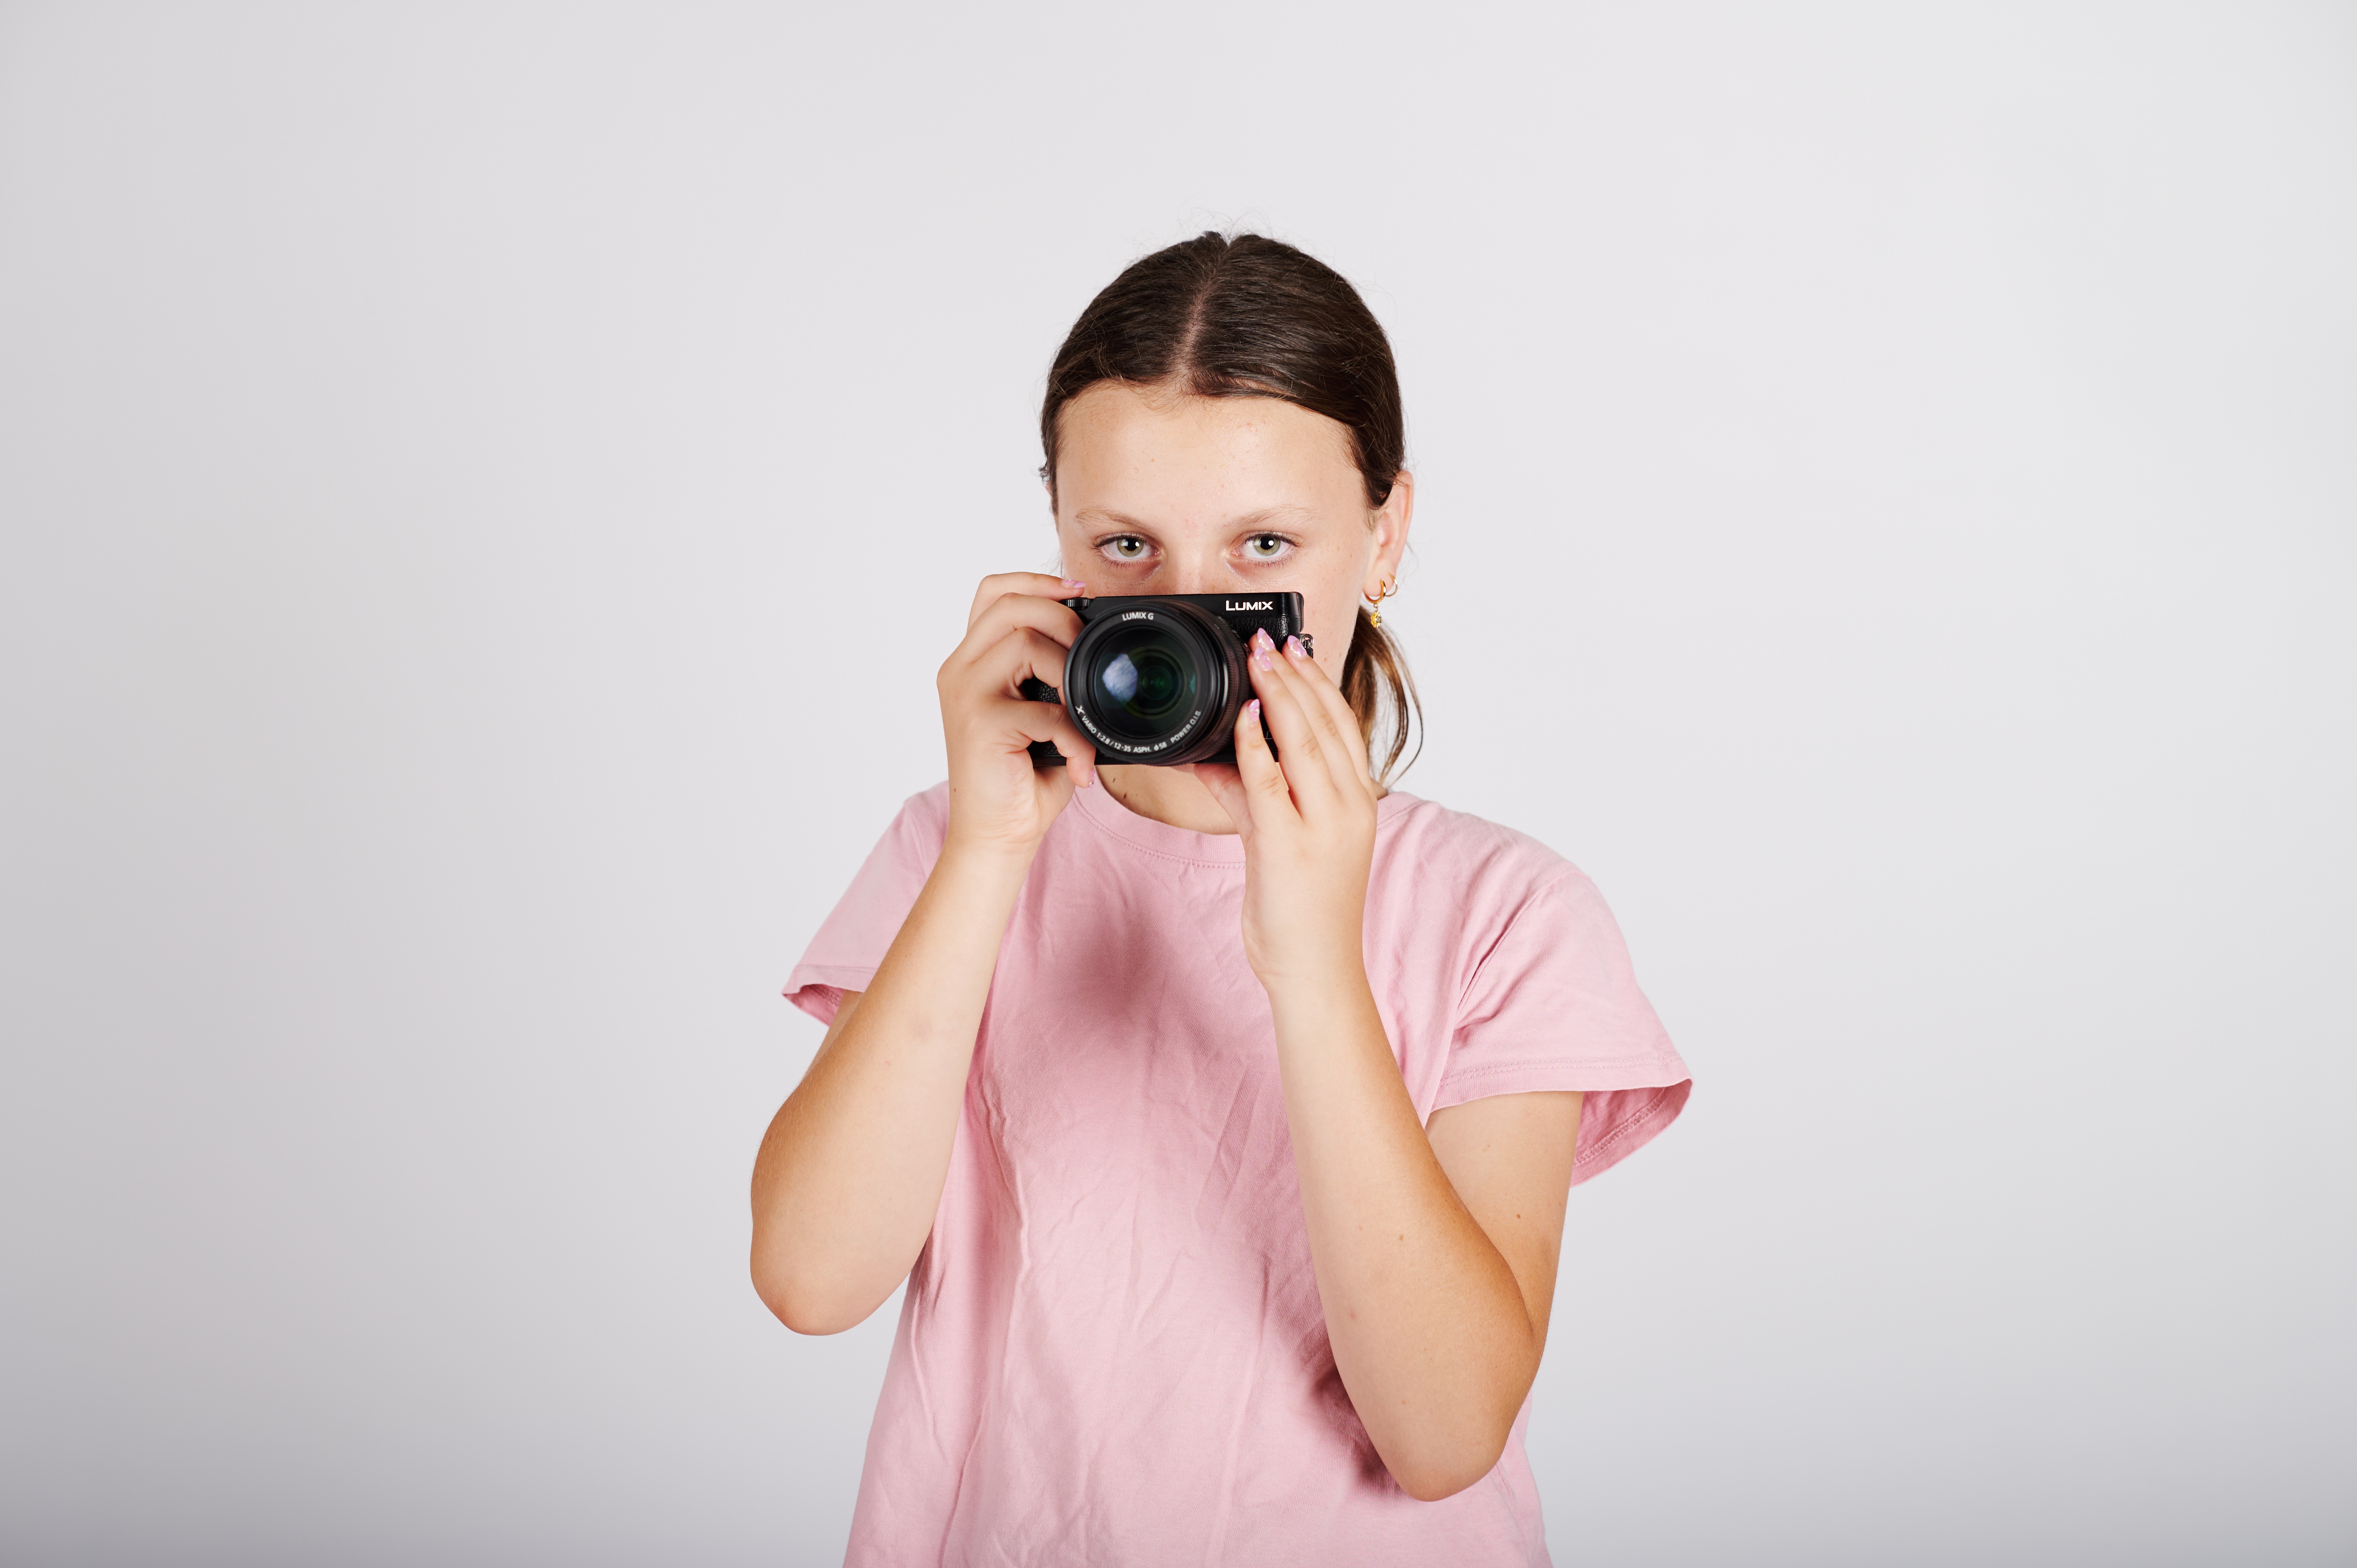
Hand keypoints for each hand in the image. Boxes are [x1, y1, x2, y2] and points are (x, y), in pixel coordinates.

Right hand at [936, 572, 1098, 856]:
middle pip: (1009, 605)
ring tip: (1083, 714)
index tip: (1079, 592)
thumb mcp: (1040, 713)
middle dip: (1062, 618)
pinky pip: (1043, 709)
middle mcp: (960, 670)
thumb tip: (1098, 647)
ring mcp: (965, 694)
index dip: (1037, 581)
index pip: (993, 593)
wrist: (996, 835)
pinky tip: (1080, 764)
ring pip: (1024, 644)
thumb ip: (1053, 675)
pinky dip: (1074, 736)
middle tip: (1088, 655)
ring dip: (1070, 674)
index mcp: (972, 661)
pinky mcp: (980, 723)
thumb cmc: (1023, 777)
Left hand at [1187, 628, 1379, 986]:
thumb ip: (1254, 796)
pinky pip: (1269, 782)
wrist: (1316, 971)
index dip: (1320, 682)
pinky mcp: (1287, 846)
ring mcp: (1323, 826)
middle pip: (1326, 724)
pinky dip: (1253, 743)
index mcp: (1357, 802)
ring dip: (1277, 694)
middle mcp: (1348, 807)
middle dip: (1296, 676)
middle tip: (1270, 640)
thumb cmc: (1303, 910)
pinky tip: (1240, 715)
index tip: (1296, 648)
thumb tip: (1221, 757)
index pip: (1344, 726)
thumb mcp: (1282, 841)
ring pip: (1303, 742)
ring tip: (1257, 659)